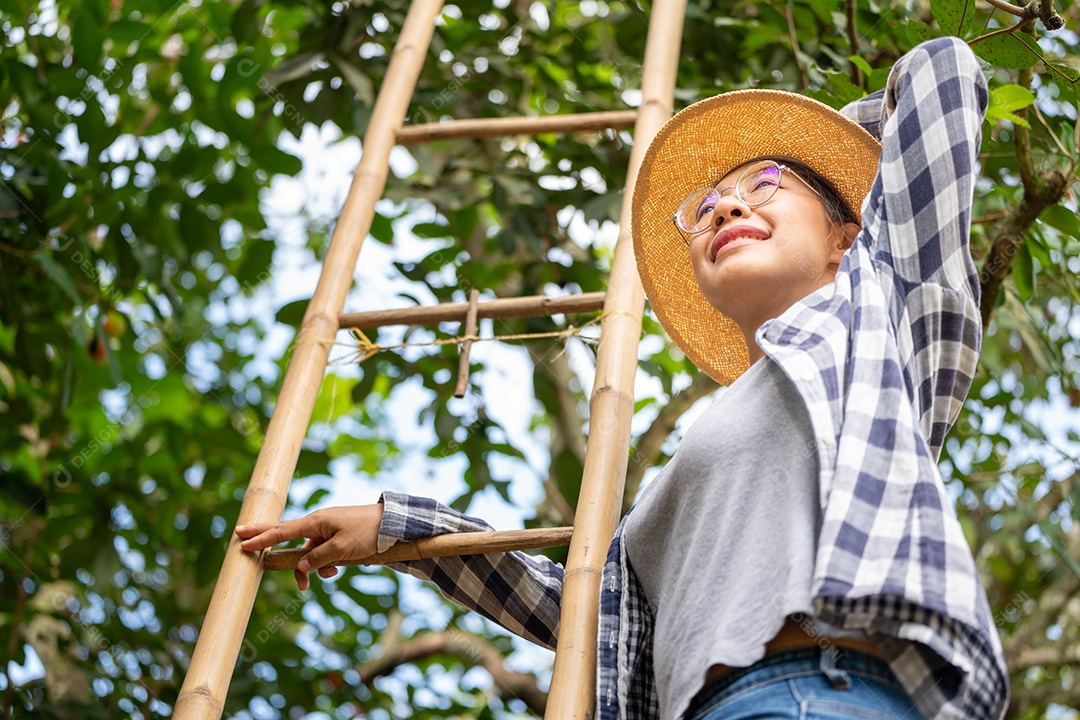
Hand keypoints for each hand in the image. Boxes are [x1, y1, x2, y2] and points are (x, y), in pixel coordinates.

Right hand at [235, 504, 384, 590]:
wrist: (393, 525)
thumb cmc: (368, 533)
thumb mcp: (342, 549)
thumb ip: (318, 559)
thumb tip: (300, 567)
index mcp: (316, 522)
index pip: (282, 531)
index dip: (261, 538)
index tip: (242, 541)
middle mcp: (317, 524)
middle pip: (284, 532)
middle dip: (264, 538)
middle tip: (240, 537)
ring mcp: (325, 530)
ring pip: (307, 552)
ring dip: (312, 567)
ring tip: (333, 573)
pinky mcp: (334, 537)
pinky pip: (321, 553)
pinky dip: (325, 564)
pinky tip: (338, 569)